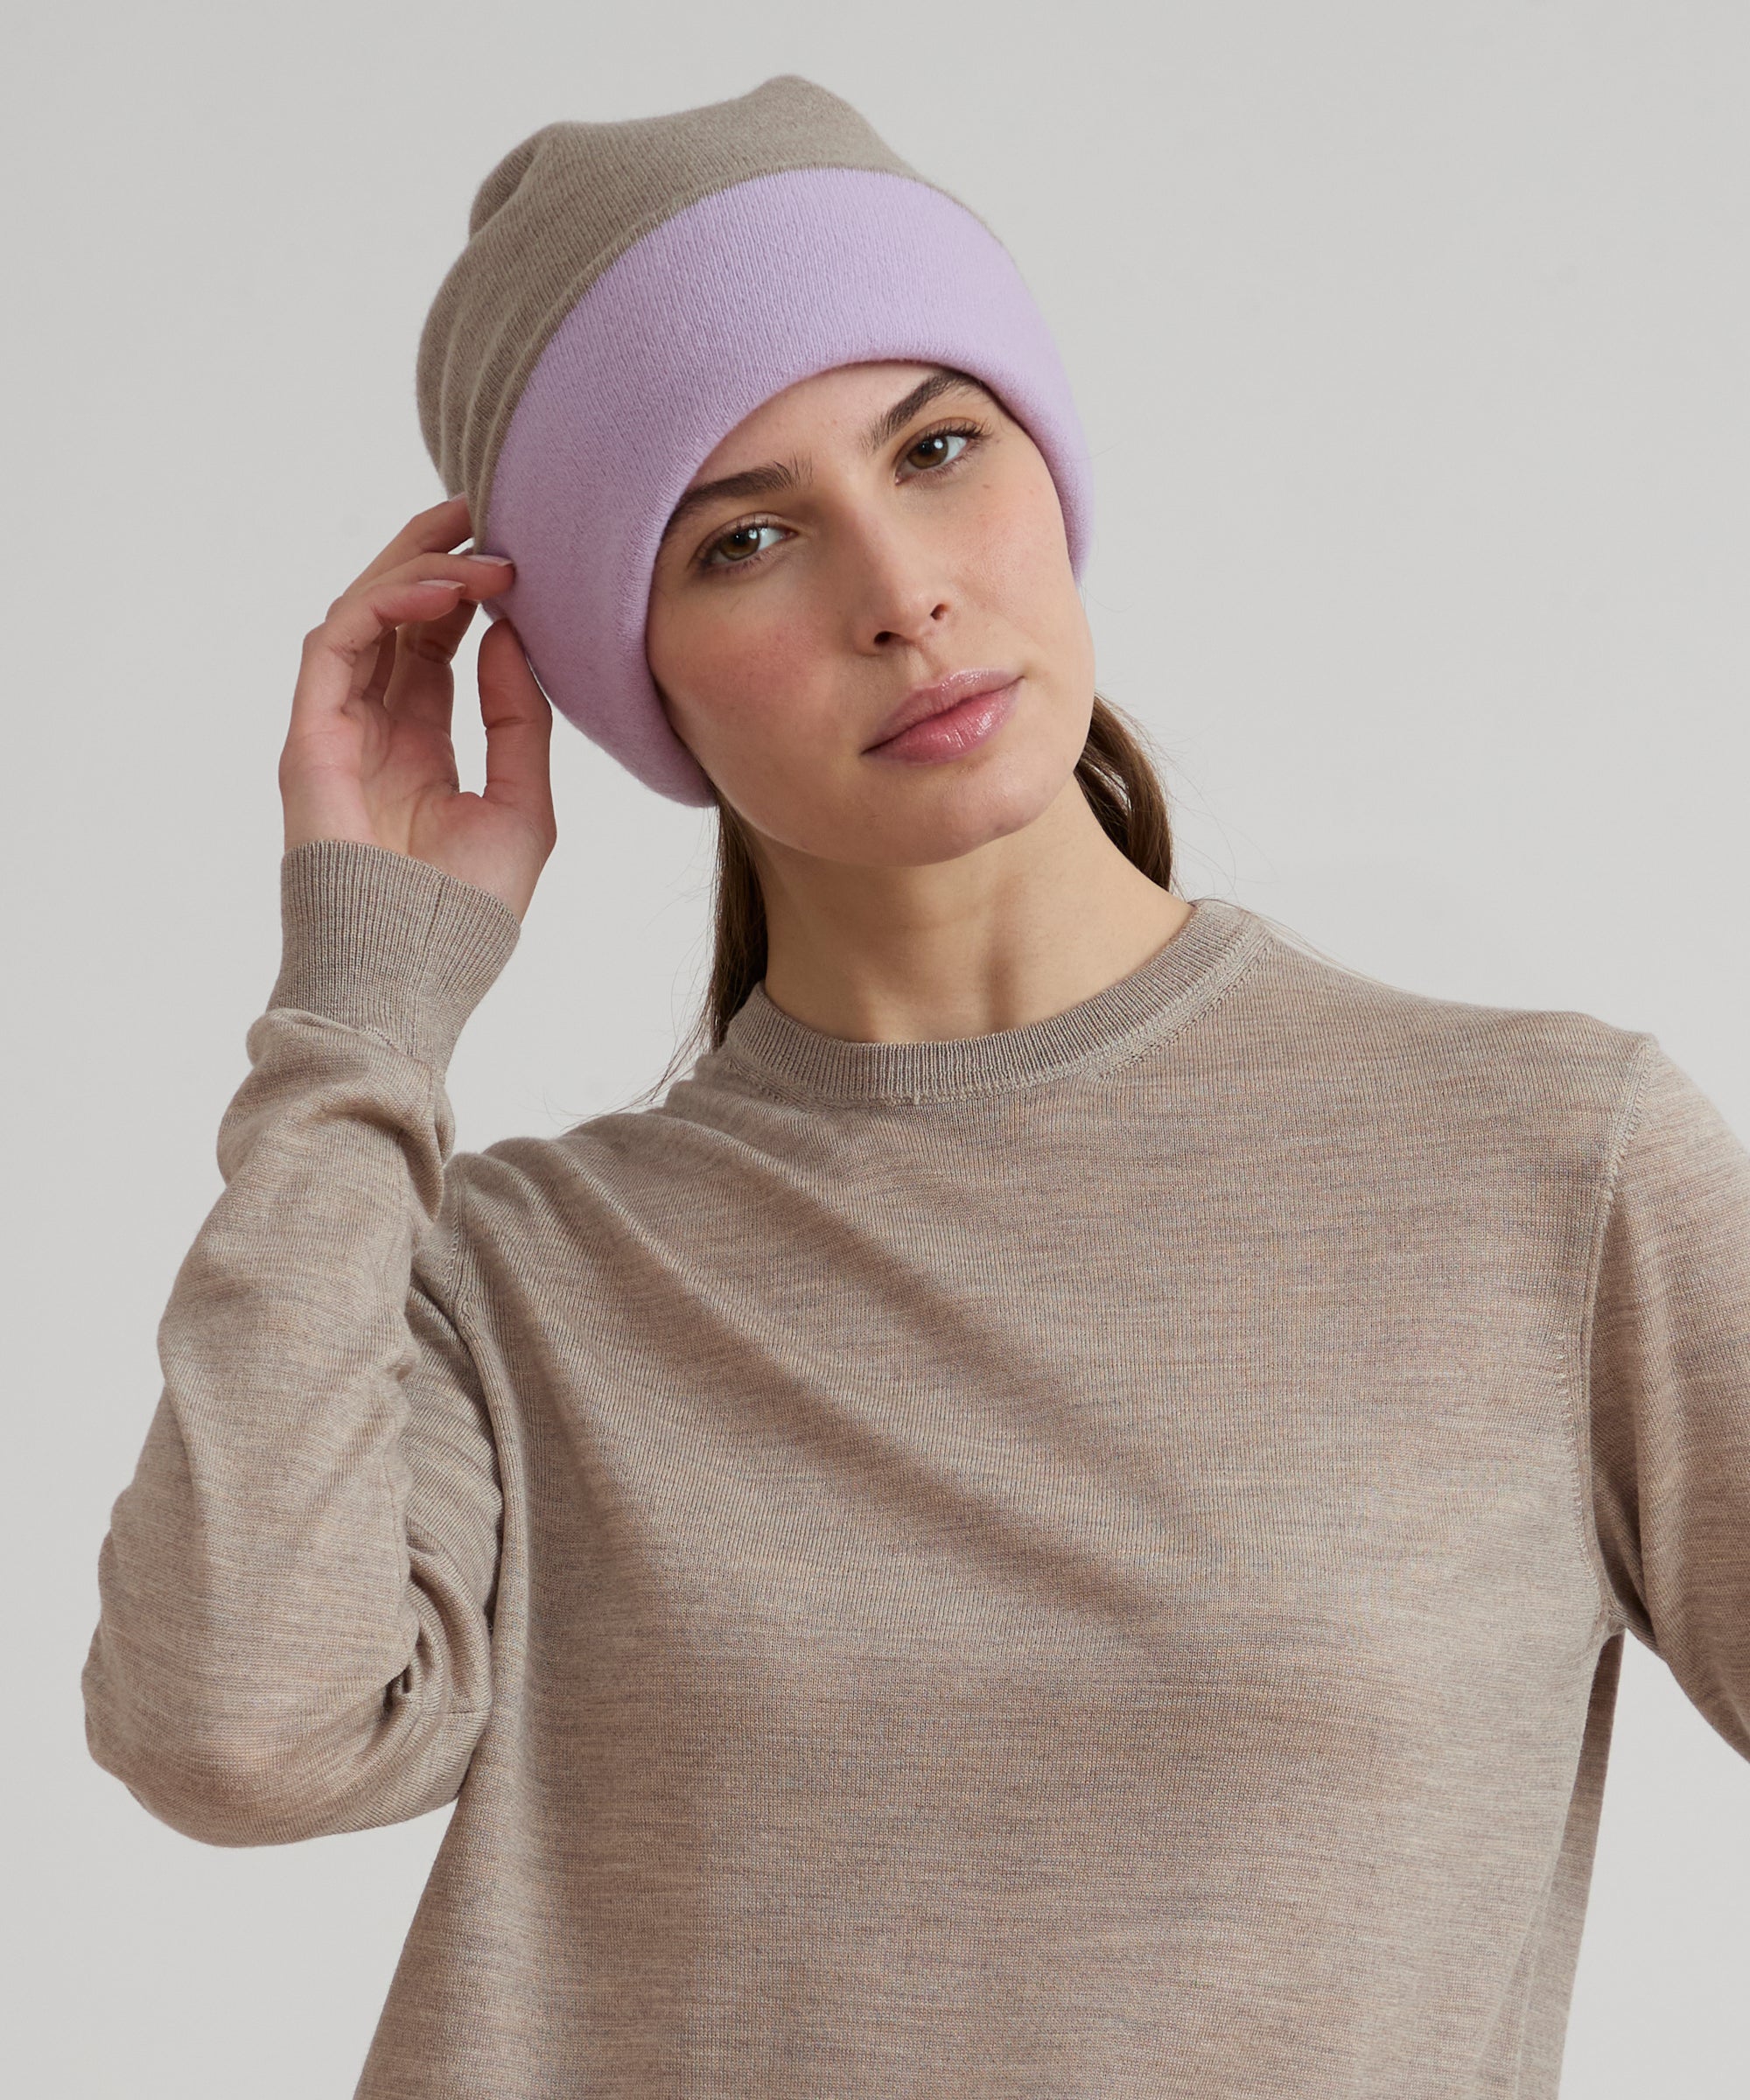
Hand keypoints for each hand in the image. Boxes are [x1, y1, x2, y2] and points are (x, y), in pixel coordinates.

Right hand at [278, 493, 554, 920]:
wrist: (415, 973)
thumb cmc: (469, 912)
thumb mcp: (525, 805)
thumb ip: (518, 721)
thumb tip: (511, 636)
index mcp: (421, 750)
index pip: (435, 649)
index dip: (468, 596)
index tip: (516, 557)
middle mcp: (374, 732)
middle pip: (395, 621)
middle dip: (436, 560)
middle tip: (485, 512)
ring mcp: (337, 731)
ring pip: (361, 618)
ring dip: (416, 571)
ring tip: (476, 544)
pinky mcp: (309, 736)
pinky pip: (335, 644)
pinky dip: (383, 606)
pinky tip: (443, 590)